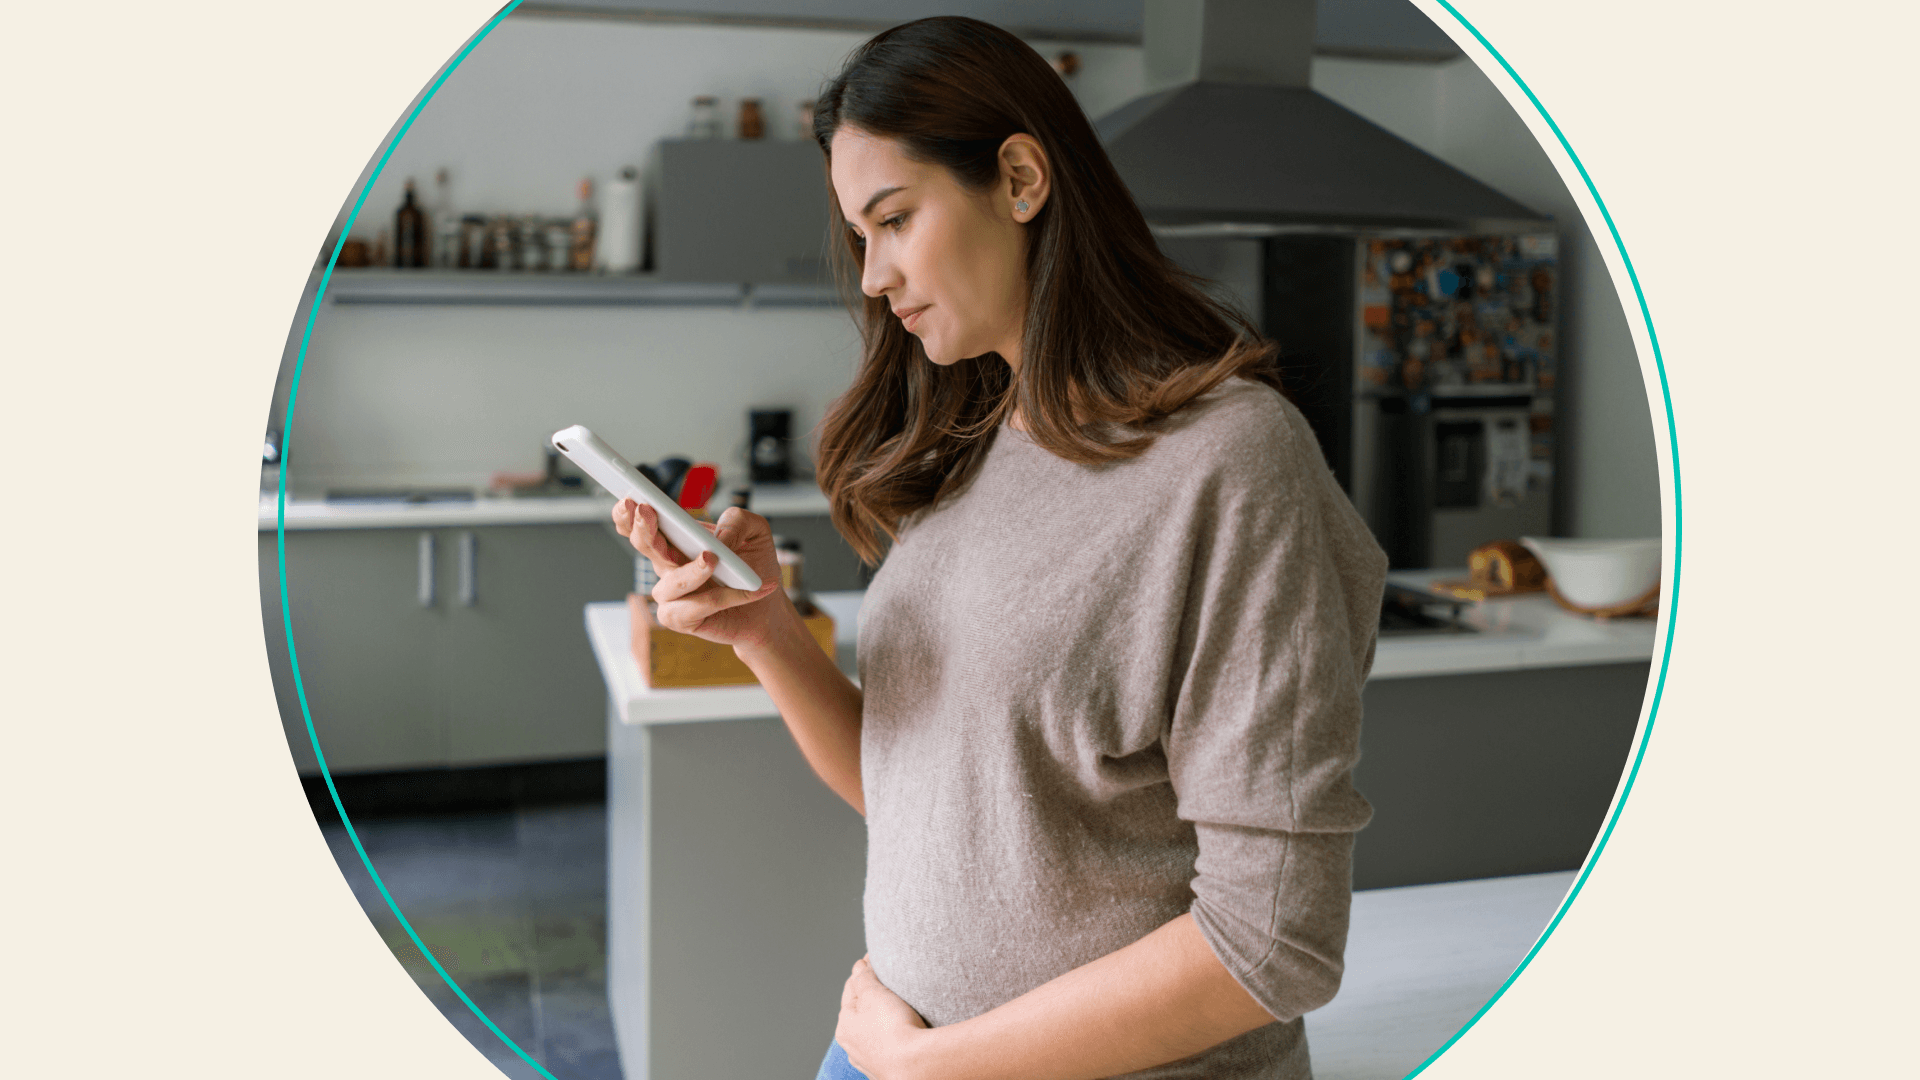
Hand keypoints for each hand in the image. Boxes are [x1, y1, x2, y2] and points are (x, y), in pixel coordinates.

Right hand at [611, 499, 780, 647]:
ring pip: (671, 582)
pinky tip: (741, 591)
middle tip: (647, 512)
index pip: (640, 522)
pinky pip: (692, 608)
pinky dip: (720, 598)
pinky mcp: (680, 619)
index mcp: (675, 538)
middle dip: (643, 529)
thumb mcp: (755, 531)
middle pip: (643, 544)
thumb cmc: (753, 566)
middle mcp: (667, 563)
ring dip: (691, 571)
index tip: (629, 500)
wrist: (766, 606)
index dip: (628, 513)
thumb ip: (737, 521)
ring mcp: (671, 593)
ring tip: (711, 559)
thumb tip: (716, 539)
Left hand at [837, 955, 931, 1079]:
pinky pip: (888, 1043)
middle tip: (889, 976)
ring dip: (882, 1014)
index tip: (876, 957)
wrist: (917, 1066)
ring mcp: (871, 1059)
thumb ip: (864, 977)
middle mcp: (853, 1045)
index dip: (865, 969)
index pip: (851, 987)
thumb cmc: (893, 1030)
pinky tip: (901, 1028)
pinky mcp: (889, 1068)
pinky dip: (892, 1032)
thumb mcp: (874, 994)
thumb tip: (859, 967)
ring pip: (874, 1028)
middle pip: (861, 1009)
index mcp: (844, 1025)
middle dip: (872, 992)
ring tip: (898, 1002)